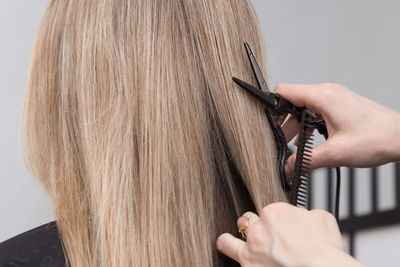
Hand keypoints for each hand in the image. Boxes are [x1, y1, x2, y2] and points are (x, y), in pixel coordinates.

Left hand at [216, 203, 364, 266]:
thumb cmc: (325, 249)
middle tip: (264, 237)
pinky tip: (226, 246)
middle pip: (249, 221)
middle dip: (256, 228)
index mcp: (275, 212)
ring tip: (229, 241)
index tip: (281, 229)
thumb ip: (305, 213)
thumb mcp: (322, 218)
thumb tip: (302, 215)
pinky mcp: (247, 264)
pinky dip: (227, 249)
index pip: (268, 212)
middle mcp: (259, 226)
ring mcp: (252, 246)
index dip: (275, 222)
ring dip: (235, 238)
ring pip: (233, 236)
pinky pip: (229, 252)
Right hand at [274, 83, 399, 175]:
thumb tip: (288, 168)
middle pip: (292, 100)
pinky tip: (310, 143)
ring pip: (304, 107)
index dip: (271, 106)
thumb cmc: (377, 138)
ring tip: (293, 146)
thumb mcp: (336, 153)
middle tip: (279, 140)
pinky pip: (316, 111)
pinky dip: (308, 125)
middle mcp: (327, 93)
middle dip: (282, 121)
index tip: (264, 122)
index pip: (284, 91)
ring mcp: (335, 98)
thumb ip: (306, 161)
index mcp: (323, 97)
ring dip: (296, 125)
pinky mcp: (340, 106)